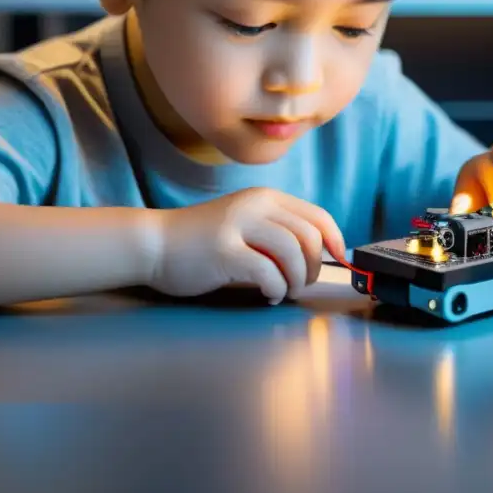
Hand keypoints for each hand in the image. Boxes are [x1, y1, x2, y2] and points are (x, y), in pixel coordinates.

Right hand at [146, 188, 345, 303]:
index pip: (316, 215)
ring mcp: (238, 226)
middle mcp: (255, 206)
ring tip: (284, 291)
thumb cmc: (201, 240)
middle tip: (300, 284)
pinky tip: (268, 295)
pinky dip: (276, 289)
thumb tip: (316, 256)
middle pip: (309, 236)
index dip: (335, 240)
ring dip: (296, 280)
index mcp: (264, 198)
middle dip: (314, 267)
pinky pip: (268, 273)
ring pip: (292, 253)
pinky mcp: (224, 251)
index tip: (337, 260)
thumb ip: (275, 231)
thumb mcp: (244, 222)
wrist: (154, 243)